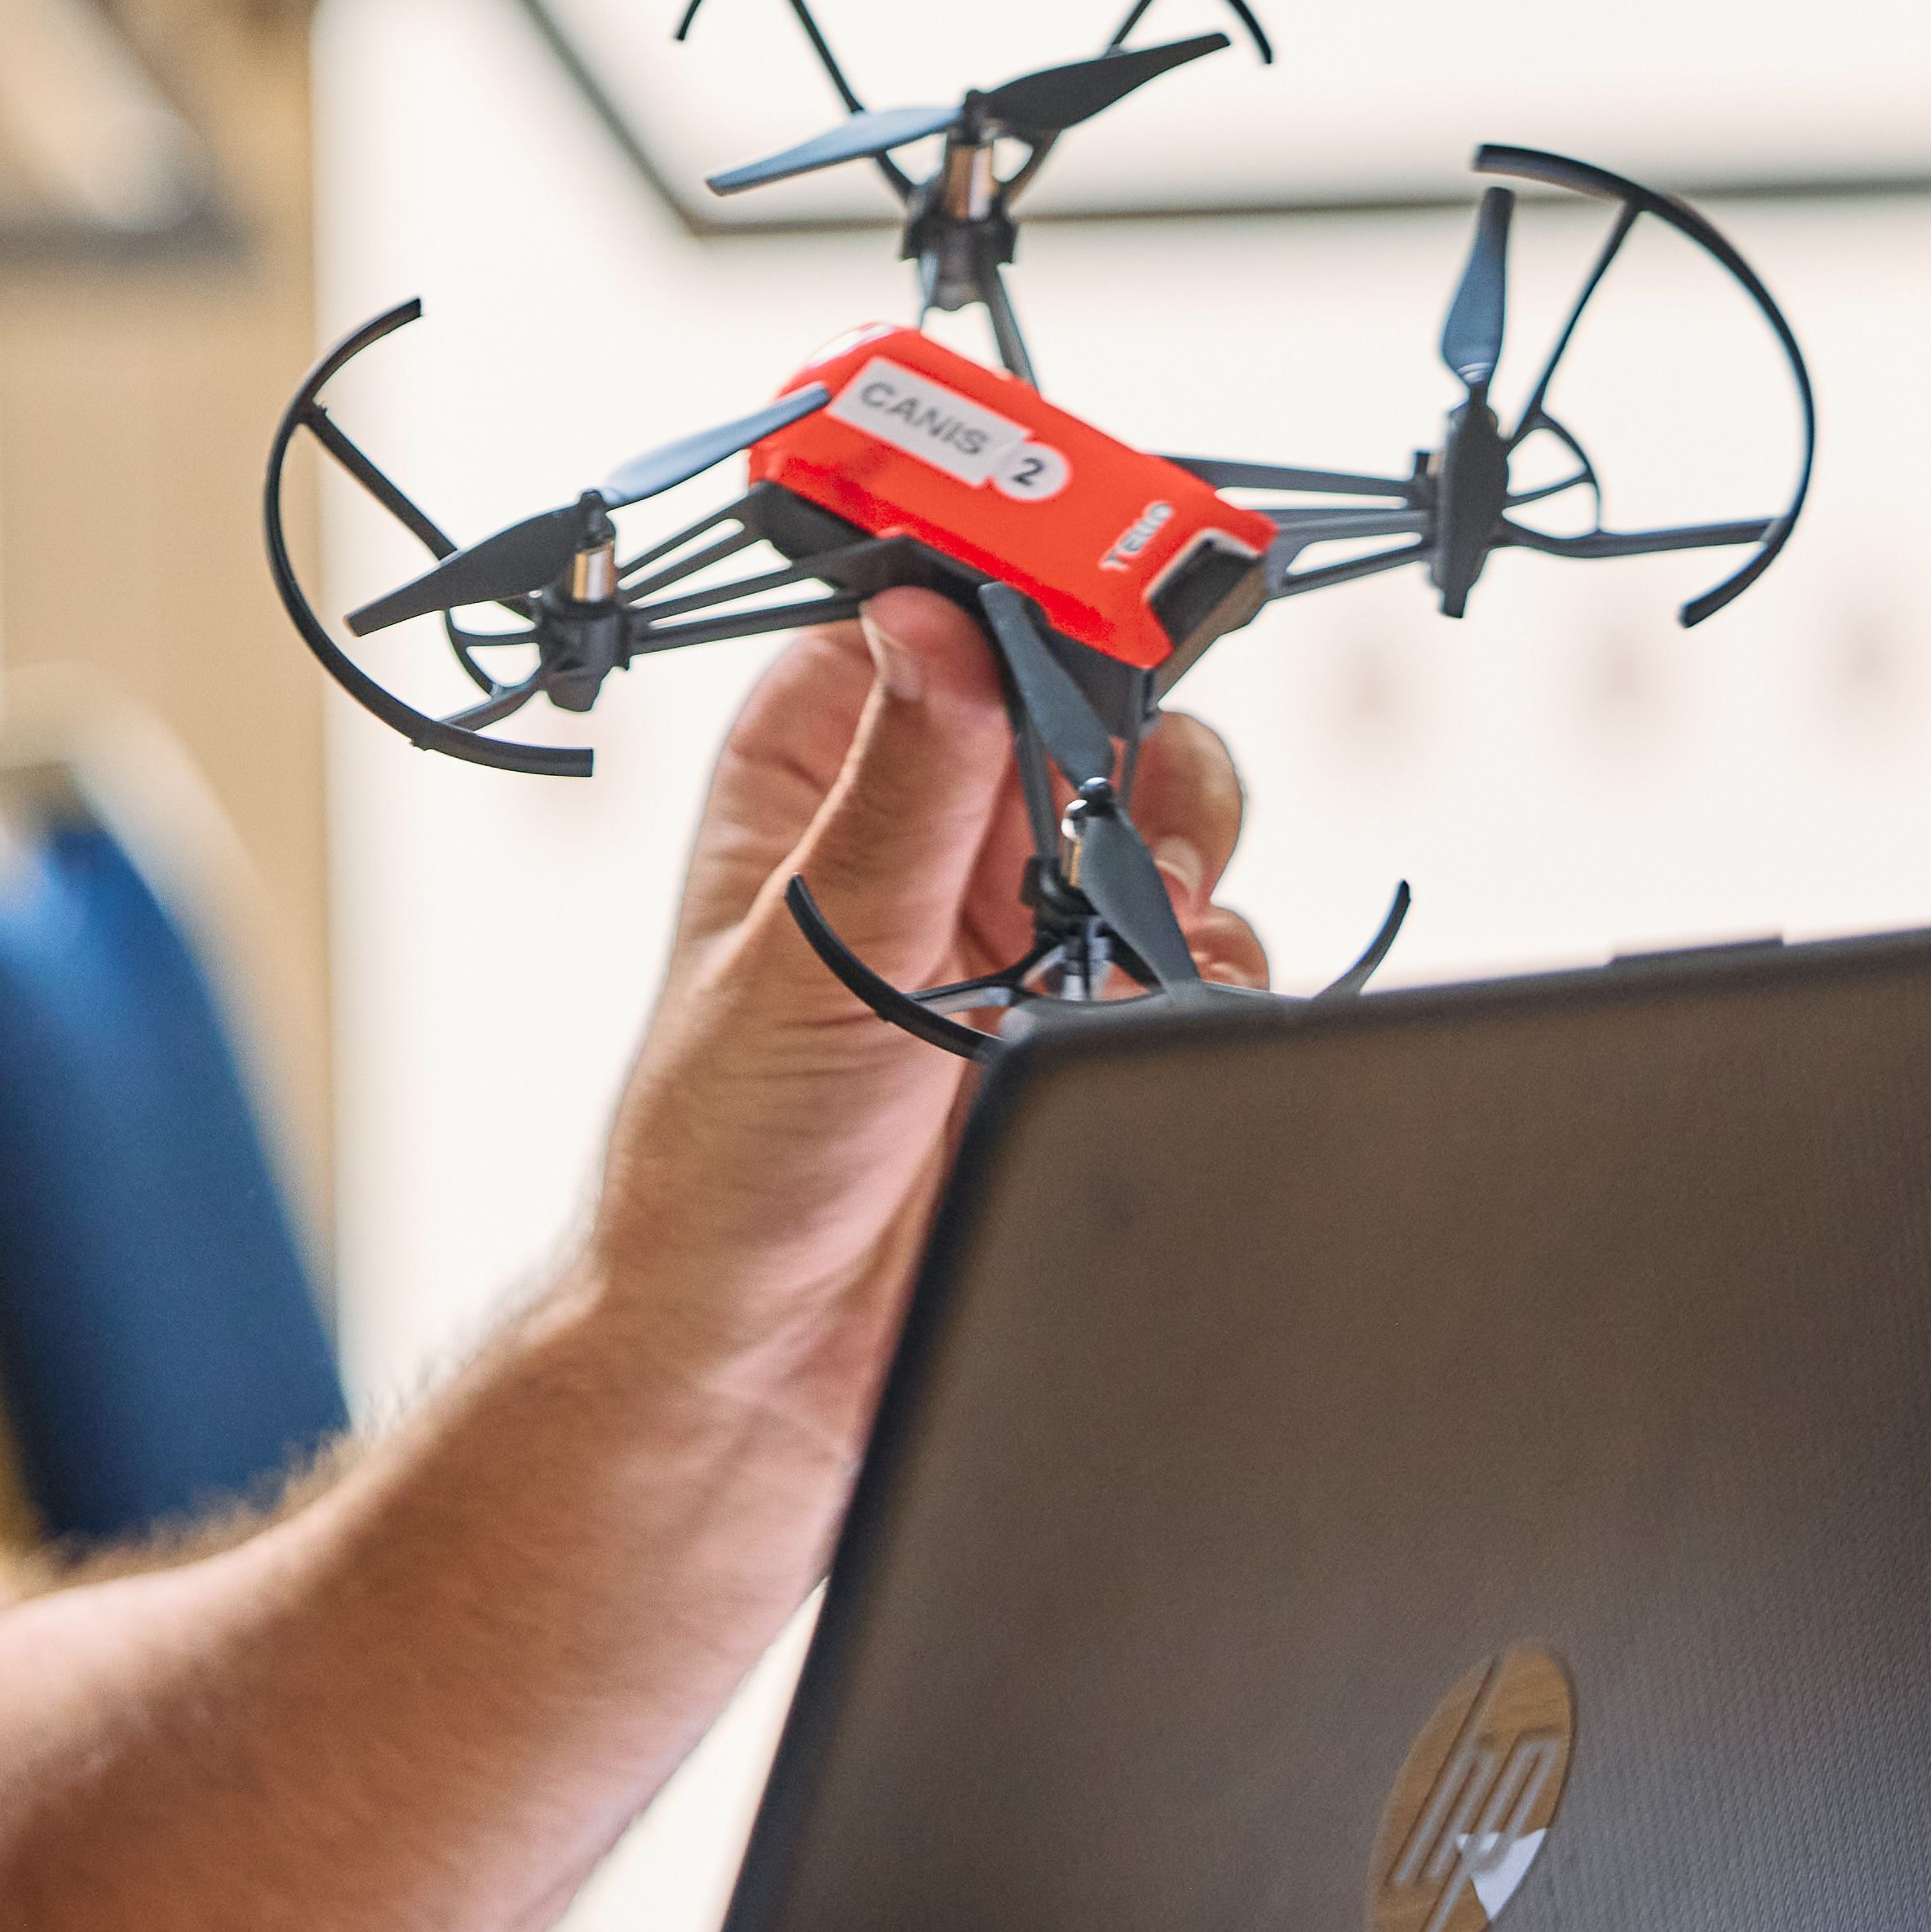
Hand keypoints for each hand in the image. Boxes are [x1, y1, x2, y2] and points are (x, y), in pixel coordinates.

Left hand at [581, 597, 1260, 1413]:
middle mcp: (914, 831)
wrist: (776, 1359)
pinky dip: (1206, 955)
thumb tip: (938, 621)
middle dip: (1130, 732)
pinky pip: (1198, 936)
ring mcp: (1009, 920)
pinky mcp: (1083, 1011)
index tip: (1095, 572)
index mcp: (809, 776)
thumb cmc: (724, 1163)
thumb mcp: (810, 954)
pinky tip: (1150, 1002)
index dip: (1014, 581)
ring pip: (1154, 811)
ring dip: (1178, 849)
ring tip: (1136, 920)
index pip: (929, 612)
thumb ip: (897, 791)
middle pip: (1077, 697)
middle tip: (1135, 794)